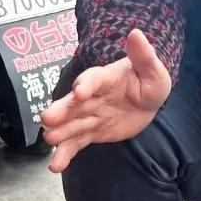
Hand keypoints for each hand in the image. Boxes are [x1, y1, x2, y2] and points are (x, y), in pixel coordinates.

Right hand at [41, 30, 170, 173]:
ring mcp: (89, 116)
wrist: (146, 101)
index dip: (87, 84)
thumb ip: (143, 55)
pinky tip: (55, 166)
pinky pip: (76, 144)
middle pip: (74, 104)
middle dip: (62, 110)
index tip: (80, 91)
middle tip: (47, 118)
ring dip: (60, 133)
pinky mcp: (91, 133)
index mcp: (105, 78)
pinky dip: (66, 154)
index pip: (94, 79)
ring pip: (72, 125)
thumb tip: (136, 33)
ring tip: (49, 140)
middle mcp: (91, 97)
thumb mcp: (152, 70)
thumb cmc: (148, 81)